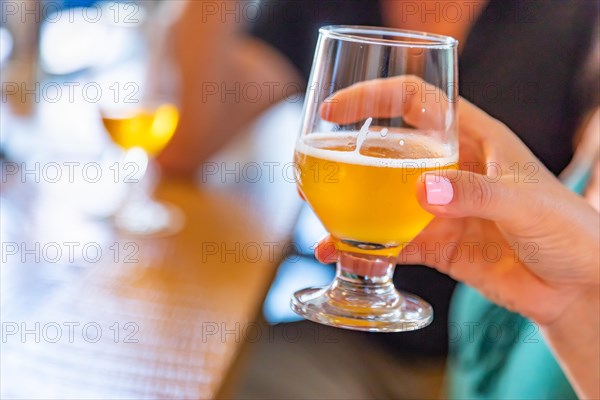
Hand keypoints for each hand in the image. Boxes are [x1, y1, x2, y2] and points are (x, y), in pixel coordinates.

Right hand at [314, 76, 598, 325]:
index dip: (372, 99)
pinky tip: (338, 253)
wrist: (579, 286)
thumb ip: (476, 194)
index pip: (414, 101)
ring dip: (344, 205)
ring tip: (314, 213)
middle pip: (385, 151)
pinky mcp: (435, 244)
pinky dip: (362, 248)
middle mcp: (448, 168)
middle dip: (344, 158)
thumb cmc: (568, 229)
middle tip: (309, 172)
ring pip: (379, 200)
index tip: (333, 111)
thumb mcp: (527, 203)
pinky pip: (390, 243)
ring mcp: (437, 208)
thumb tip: (422, 190)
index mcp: (471, 138)